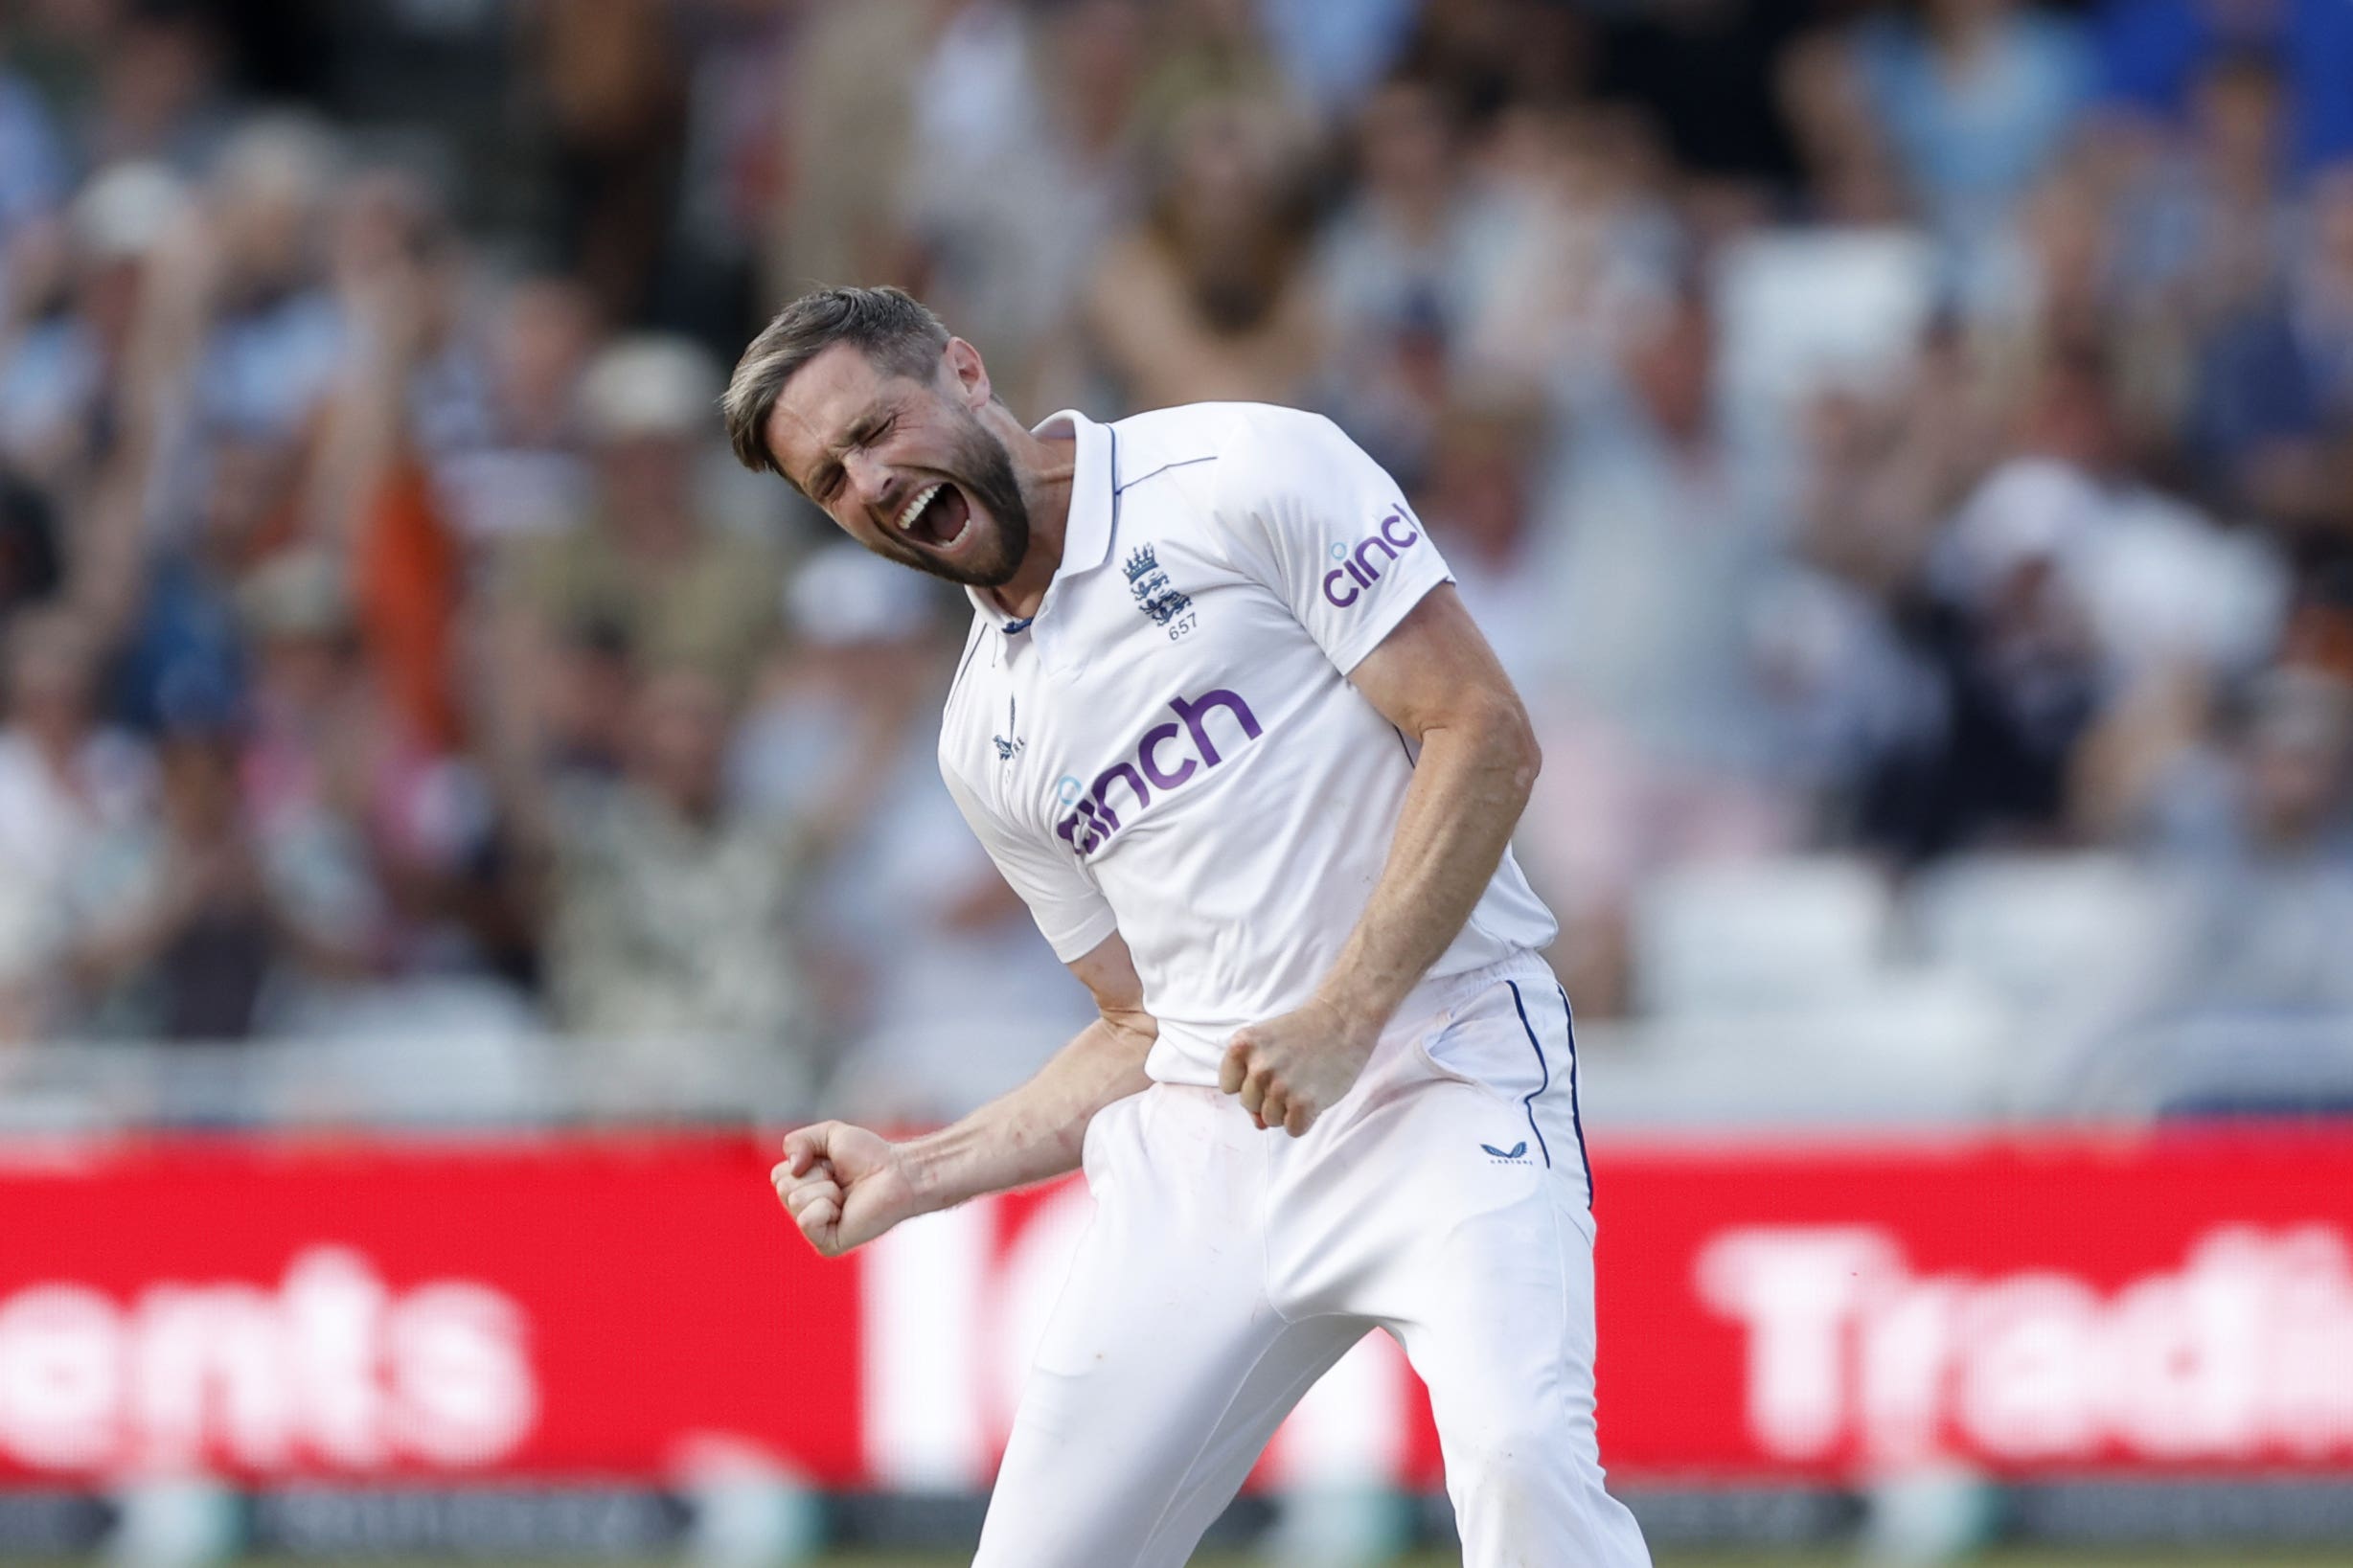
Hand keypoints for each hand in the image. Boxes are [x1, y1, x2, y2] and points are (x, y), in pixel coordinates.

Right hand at [770, 1121, 921, 1256]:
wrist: (898, 1173)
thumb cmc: (869, 1156)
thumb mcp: (829, 1134)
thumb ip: (798, 1140)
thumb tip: (791, 1168)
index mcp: (802, 1188)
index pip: (778, 1175)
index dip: (806, 1162)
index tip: (831, 1165)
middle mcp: (805, 1210)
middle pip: (784, 1188)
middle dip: (815, 1175)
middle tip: (841, 1180)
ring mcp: (815, 1230)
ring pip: (795, 1201)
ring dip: (825, 1190)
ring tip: (846, 1195)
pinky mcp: (826, 1244)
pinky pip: (807, 1221)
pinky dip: (825, 1208)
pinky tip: (844, 1209)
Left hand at [1219, 997, 1379, 1137]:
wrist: (1343, 1021)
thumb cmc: (1303, 1033)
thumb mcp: (1266, 1044)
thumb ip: (1252, 1081)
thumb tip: (1258, 1124)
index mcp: (1241, 1046)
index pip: (1229, 1086)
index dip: (1249, 1082)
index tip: (1269, 1068)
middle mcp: (1258, 1067)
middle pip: (1250, 1105)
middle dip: (1268, 1096)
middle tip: (1291, 1074)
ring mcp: (1281, 1086)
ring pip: (1270, 1120)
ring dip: (1287, 1109)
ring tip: (1303, 1083)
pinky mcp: (1304, 1104)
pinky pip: (1293, 1130)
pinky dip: (1304, 1120)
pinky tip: (1313, 1097)